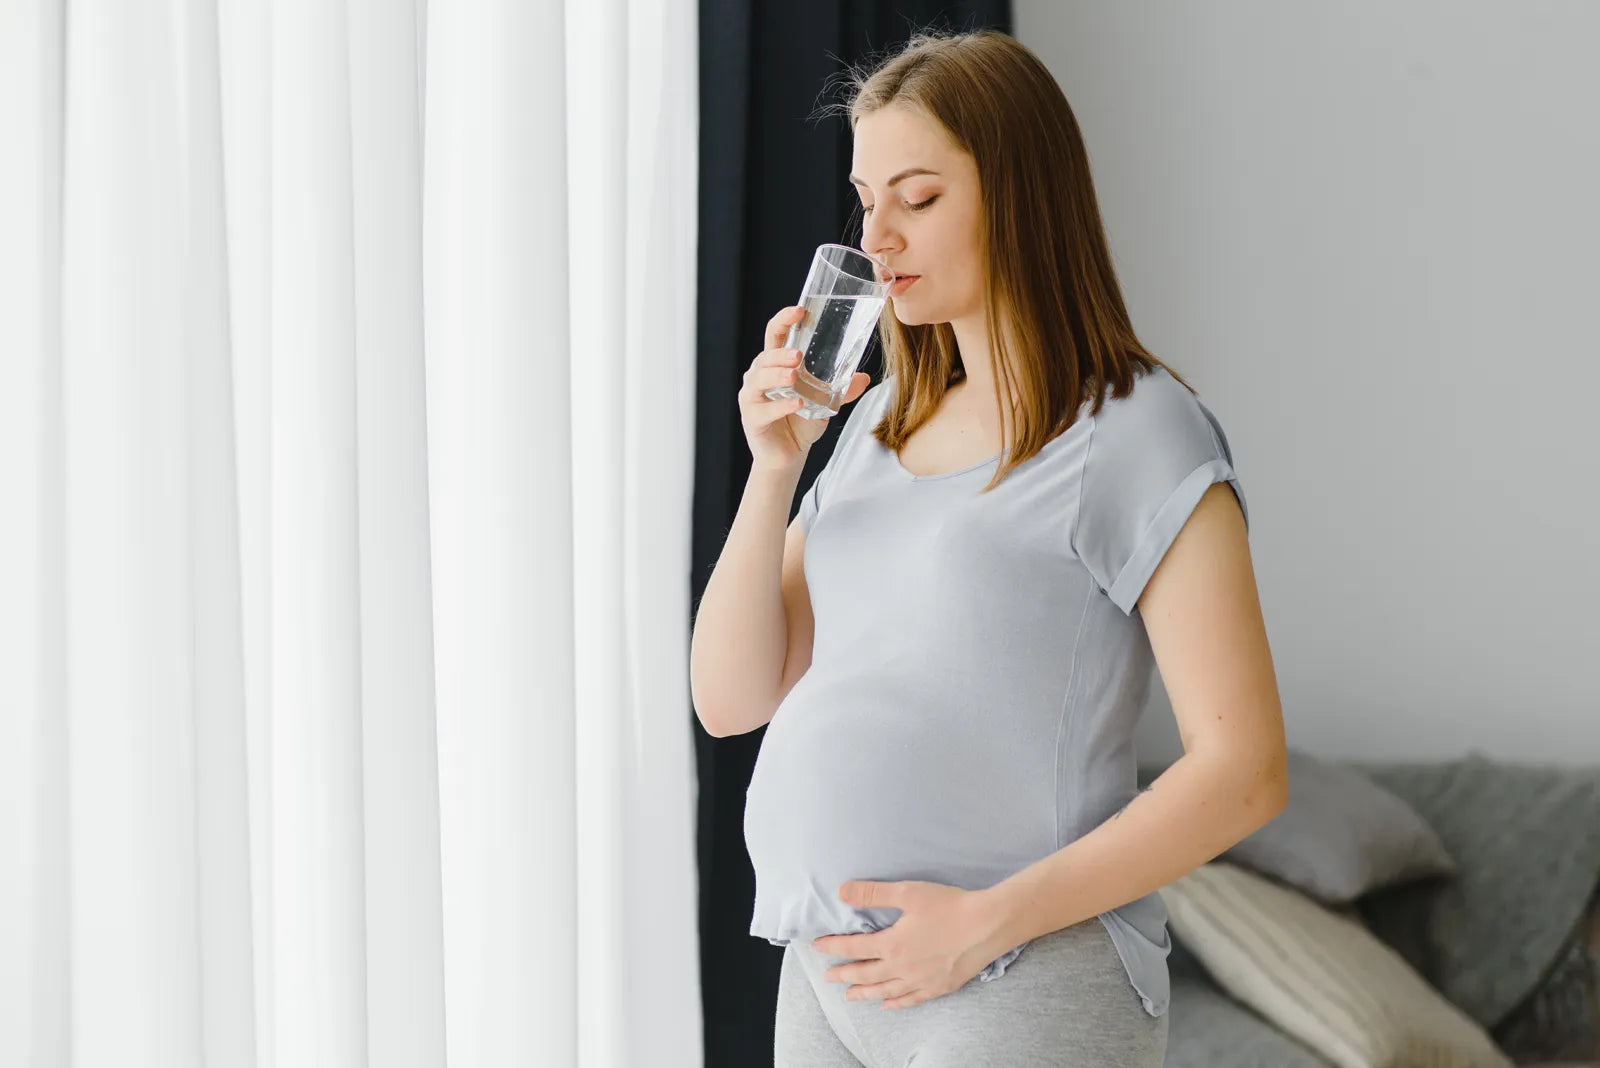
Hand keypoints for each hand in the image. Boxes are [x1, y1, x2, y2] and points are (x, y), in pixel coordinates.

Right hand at [740, 305, 870, 473]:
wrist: (789, 456)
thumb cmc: (801, 422)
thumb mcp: (826, 403)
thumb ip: (842, 390)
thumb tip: (864, 377)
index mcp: (776, 365)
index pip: (775, 335)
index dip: (784, 320)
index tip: (799, 310)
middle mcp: (759, 377)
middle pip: (764, 357)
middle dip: (780, 354)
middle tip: (798, 355)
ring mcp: (753, 398)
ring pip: (759, 380)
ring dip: (777, 375)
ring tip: (794, 376)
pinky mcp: (752, 419)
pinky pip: (764, 410)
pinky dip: (781, 407)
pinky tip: (797, 405)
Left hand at [810, 880, 1010, 1010]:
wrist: (987, 925)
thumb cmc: (949, 905)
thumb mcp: (908, 892)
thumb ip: (872, 893)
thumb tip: (841, 891)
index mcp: (892, 945)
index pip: (853, 947)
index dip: (833, 947)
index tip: (817, 946)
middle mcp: (902, 968)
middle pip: (865, 974)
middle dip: (843, 974)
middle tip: (827, 977)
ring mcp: (921, 981)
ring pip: (885, 991)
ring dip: (864, 993)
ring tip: (849, 995)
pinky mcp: (939, 987)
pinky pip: (911, 1000)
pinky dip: (896, 1003)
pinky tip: (887, 1004)